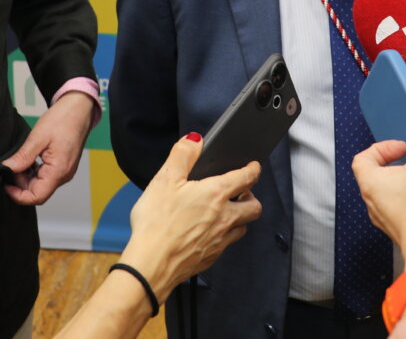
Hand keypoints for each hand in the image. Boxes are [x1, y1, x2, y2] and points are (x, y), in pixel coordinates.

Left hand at [3, 91, 95, 204]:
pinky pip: (46, 176)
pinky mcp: (63, 166)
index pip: (37, 197)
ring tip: (23, 157)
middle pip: (38, 191)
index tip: (6, 185)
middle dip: (21, 182)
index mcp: (59, 171)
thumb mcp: (38, 136)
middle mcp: (64, 174)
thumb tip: (8, 169)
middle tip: (14, 164)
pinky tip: (31, 157)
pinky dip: (35, 170)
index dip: (18, 195)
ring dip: (28, 176)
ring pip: (41, 184)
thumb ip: (23, 157)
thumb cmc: (64, 119)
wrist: (79, 108)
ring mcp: (64, 171)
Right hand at [121, 134, 261, 300]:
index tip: (254, 166)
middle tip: (242, 191)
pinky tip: (211, 233)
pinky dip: (225, 235)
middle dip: (251, 196)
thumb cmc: (156, 223)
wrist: (151, 264)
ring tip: (228, 211)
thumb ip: (182, 155)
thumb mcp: (164, 180)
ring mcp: (220, 239)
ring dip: (240, 217)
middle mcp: (224, 217)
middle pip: (254, 206)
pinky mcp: (211, 257)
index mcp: (215, 194)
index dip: (253, 169)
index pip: (246, 178)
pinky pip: (227, 243)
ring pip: (243, 226)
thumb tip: (195, 140)